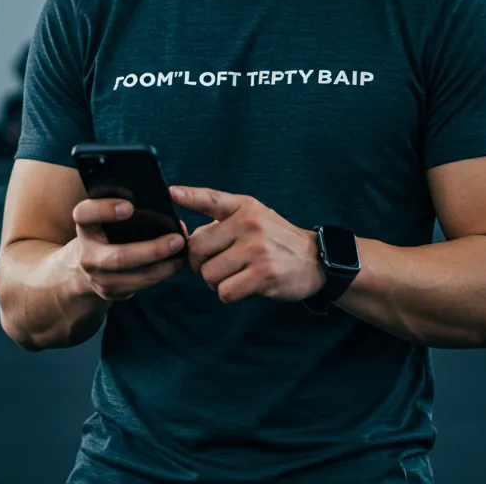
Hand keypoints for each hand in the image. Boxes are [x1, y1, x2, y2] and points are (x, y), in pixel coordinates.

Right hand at [71, 199, 188, 302]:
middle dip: (152, 250)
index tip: (130, 207)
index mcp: (85, 225)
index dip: (105, 210)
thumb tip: (164, 206)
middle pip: (119, 257)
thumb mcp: (107, 216)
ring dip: (163, 266)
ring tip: (183, 254)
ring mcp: (97, 277)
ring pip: (134, 276)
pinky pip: (139, 285)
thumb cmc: (108, 229)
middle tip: (178, 239)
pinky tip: (177, 264)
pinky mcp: (110, 292)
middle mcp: (87, 254)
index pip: (85, 214)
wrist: (88, 263)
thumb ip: (127, 208)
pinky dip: (161, 274)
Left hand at [169, 186, 325, 304]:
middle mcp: (249, 224)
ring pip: (209, 274)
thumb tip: (188, 239)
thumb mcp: (255, 216)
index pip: (211, 199)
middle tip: (216, 266)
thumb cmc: (276, 238)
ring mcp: (256, 249)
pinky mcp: (264, 275)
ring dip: (215, 282)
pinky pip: (225, 292)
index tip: (171, 192)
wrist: (314, 259)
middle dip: (199, 264)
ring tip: (234, 276)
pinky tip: (244, 286)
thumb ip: (223, 220)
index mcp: (244, 207)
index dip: (190, 196)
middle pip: (197, 249)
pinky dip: (229, 294)